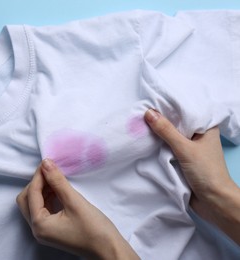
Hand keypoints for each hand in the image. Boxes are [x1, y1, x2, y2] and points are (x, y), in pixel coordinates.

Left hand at [16, 159, 138, 259]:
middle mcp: (37, 229)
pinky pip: (43, 209)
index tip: (48, 162)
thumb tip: (46, 164)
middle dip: (36, 183)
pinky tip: (58, 189)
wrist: (109, 250)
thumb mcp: (75, 202)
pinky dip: (47, 197)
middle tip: (50, 171)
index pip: (32, 193)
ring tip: (55, 178)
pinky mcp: (52, 230)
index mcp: (39, 224)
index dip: (39, 176)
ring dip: (42, 189)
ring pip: (34, 204)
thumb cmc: (94, 229)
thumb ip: (58, 181)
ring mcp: (44, 231)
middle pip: (26, 200)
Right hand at [145, 109, 239, 244]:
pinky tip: (146, 141)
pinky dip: (159, 147)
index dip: (170, 105)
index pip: (186, 110)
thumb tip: (149, 113)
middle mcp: (199, 136)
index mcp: (206, 128)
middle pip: (177, 123)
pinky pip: (168, 149)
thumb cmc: (206, 172)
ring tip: (140, 124)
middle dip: (161, 120)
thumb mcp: (184, 149)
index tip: (152, 100)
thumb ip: (166, 131)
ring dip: (158, 135)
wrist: (213, 201)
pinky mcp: (183, 160)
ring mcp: (190, 148)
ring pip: (171, 137)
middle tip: (141, 112)